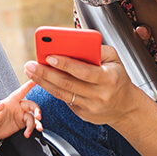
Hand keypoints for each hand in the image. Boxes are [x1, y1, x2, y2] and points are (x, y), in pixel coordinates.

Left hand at [0, 79, 42, 144]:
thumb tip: (0, 104)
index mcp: (11, 101)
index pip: (21, 91)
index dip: (28, 85)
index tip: (36, 80)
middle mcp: (18, 107)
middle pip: (32, 105)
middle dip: (37, 110)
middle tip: (38, 116)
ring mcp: (21, 115)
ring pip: (33, 116)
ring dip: (36, 123)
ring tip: (37, 129)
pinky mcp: (22, 124)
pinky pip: (31, 125)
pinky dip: (32, 129)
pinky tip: (28, 134)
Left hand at [23, 45, 148, 126]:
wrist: (126, 107)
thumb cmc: (118, 78)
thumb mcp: (115, 59)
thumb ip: (97, 49)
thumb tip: (76, 41)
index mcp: (108, 78)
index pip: (83, 71)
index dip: (65, 64)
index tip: (49, 56)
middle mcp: (99, 94)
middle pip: (67, 84)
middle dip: (46, 73)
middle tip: (31, 64)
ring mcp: (90, 107)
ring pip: (61, 94)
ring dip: (43, 82)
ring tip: (30, 71)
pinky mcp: (82, 114)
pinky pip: (64, 100)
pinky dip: (51, 89)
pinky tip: (42, 80)